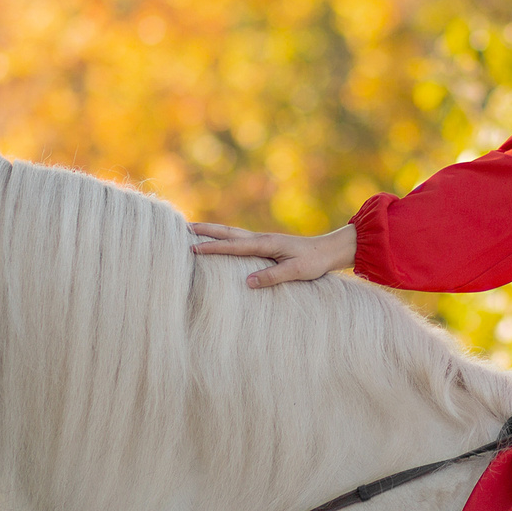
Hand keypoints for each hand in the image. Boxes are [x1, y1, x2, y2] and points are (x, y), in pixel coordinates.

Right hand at [187, 223, 358, 287]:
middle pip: (228, 232)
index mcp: (266, 244)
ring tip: (194, 230)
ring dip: (213, 231)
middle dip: (206, 230)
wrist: (329, 250)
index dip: (212, 247)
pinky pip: (240, 239)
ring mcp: (263, 240)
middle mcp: (261, 239)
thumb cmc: (314, 262)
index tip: (192, 248)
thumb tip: (247, 282)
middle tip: (183, 228)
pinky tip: (221, 241)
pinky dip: (225, 237)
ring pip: (232, 233)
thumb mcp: (296, 272)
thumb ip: (273, 276)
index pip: (233, 246)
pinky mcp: (266, 244)